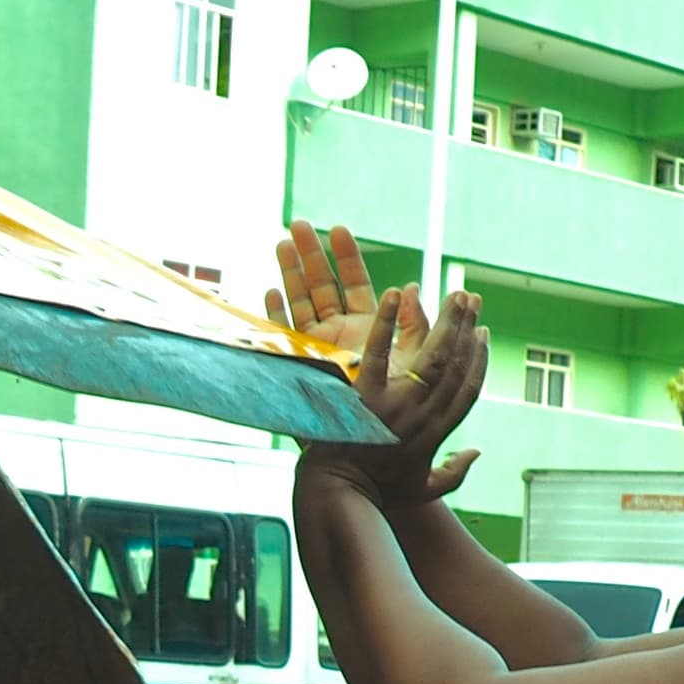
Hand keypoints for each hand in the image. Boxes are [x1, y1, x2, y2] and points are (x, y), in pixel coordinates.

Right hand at [267, 220, 451, 415]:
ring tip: (280, 241)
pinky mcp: (303, 372)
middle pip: (323, 288)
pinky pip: (287, 340)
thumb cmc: (397, 417)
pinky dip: (278, 317)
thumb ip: (414, 329)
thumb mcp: (412, 366)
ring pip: (301, 306)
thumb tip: (413, 290)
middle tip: (298, 222)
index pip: (355, 284)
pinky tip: (270, 292)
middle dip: (312, 255)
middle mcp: (340, 337)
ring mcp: (318, 352)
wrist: (372, 461)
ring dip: (290, 274)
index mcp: (367, 330)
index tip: (336, 229)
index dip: (347, 257)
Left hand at [296, 272, 489, 512]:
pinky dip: (388, 321)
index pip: (469, 389)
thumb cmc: (377, 492)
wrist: (340, 495)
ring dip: (448, 321)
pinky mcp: (366, 397)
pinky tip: (397, 293)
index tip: (484, 334)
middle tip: (472, 300)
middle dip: (468, 328)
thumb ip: (453, 473)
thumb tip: (477, 453)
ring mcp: (398, 405)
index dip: (480, 359)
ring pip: (434, 356)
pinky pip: (379, 352)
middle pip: (457, 365)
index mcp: (438, 433)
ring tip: (454, 295)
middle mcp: (425, 416)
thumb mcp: (422, 489)